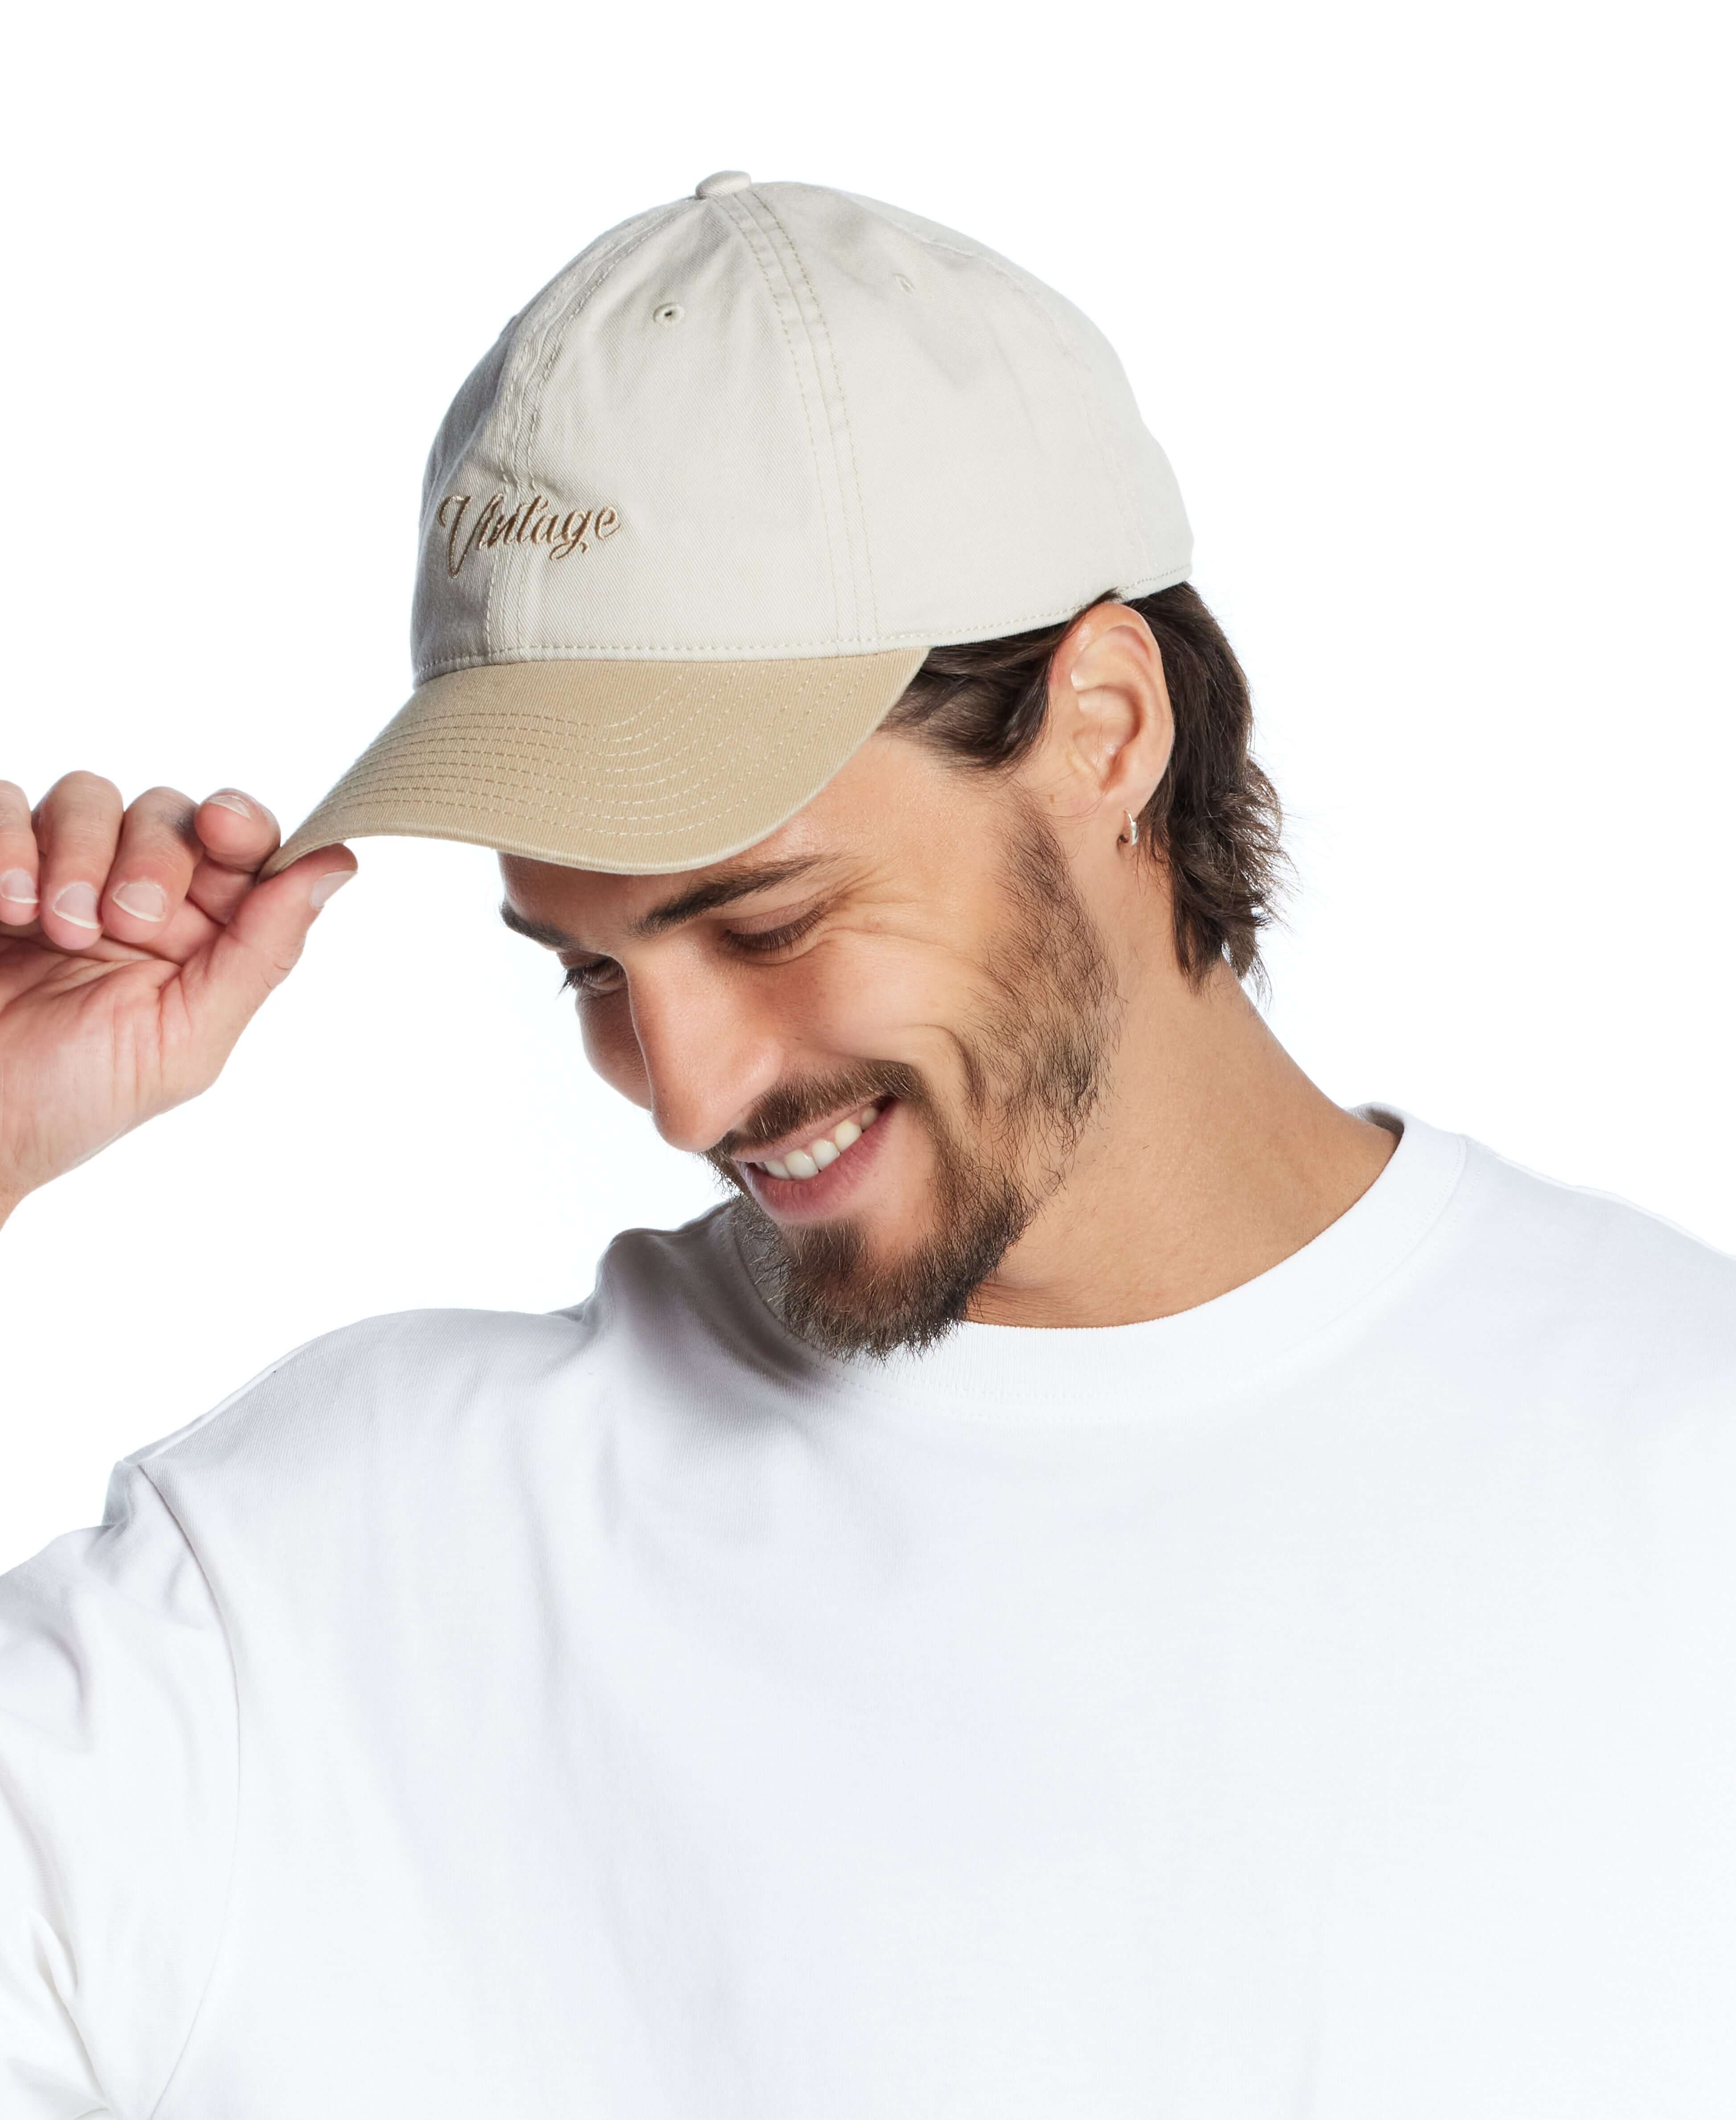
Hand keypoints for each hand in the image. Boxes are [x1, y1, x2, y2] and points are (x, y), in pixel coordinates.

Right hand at [0, 773, 354, 1226]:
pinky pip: (6, 802)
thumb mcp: (185, 1041)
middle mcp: (132, 893)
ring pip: (89, 796)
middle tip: (122, 922)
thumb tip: (337, 865)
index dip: (242, 824)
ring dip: (77, 854)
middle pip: (169, 811)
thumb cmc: (73, 1100)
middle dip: (153, 856)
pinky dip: (8, 843)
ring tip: (54, 929)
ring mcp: (57, 873)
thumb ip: (261, 952)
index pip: (240, 846)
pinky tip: (7, 908)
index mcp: (196, 936)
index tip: (223, 828)